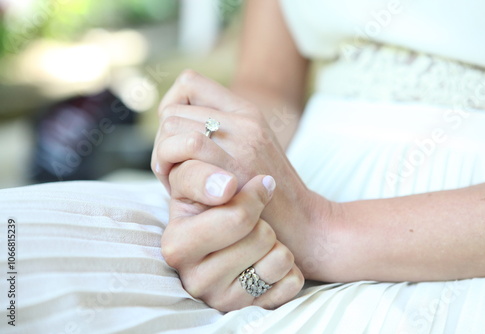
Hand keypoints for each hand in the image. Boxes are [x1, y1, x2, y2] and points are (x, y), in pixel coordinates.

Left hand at [152, 70, 333, 275]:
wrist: (302, 224)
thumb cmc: (267, 196)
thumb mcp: (249, 151)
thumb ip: (217, 135)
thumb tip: (170, 129)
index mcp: (246, 111)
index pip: (189, 83)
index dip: (172, 110)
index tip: (177, 142)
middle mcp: (243, 118)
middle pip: (172, 110)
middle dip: (163, 142)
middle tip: (174, 171)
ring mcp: (241, 139)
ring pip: (171, 124)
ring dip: (163, 155)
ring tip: (179, 181)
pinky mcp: (236, 164)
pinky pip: (185, 144)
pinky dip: (169, 167)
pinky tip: (181, 189)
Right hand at [163, 159, 303, 310]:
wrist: (264, 238)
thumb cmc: (231, 206)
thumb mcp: (207, 182)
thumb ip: (200, 169)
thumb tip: (227, 186)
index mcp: (176, 242)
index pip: (231, 214)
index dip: (250, 195)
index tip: (244, 185)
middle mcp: (193, 276)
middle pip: (257, 232)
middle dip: (263, 217)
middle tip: (256, 218)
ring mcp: (222, 298)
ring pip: (278, 257)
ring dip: (278, 244)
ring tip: (261, 244)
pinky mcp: (253, 311)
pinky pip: (291, 282)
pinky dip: (290, 270)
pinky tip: (270, 268)